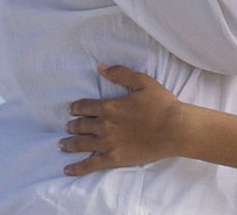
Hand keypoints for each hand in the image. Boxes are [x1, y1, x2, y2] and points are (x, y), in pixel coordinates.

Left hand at [60, 64, 185, 175]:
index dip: (77, 107)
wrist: (173, 128)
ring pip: (81, 145)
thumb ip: (120, 73)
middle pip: (81, 126)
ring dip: (70, 144)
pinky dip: (77, 168)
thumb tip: (101, 67)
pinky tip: (67, 170)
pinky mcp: (113, 159)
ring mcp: (107, 144)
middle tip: (67, 126)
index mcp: (110, 106)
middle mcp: (104, 125)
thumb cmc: (160, 104)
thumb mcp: (142, 82)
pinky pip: (90, 165)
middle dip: (72, 125)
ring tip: (62, 144)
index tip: (72, 109)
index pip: (86, 106)